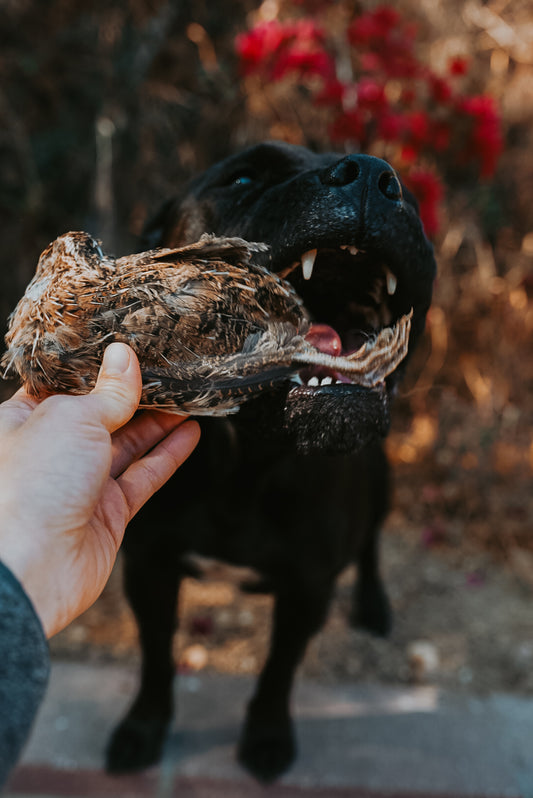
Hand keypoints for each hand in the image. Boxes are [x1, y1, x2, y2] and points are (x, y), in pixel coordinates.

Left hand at [0, 343, 199, 636]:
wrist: (29, 568)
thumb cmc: (30, 487)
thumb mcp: (71, 419)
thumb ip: (107, 392)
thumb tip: (124, 358)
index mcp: (23, 421)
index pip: (64, 386)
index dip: (96, 368)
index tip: (129, 348)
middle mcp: (51, 452)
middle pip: (100, 415)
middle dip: (134, 395)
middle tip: (170, 372)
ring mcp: (80, 484)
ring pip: (127, 446)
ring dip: (158, 422)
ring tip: (189, 397)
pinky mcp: (107, 514)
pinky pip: (143, 477)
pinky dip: (167, 455)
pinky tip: (189, 433)